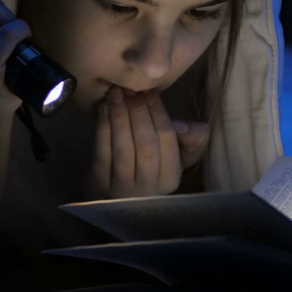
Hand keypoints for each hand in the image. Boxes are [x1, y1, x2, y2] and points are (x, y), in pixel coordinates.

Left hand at [89, 87, 209, 198]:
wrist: (120, 201)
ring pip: (123, 147)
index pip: (167, 140)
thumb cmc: (154, 171)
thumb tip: (181, 124)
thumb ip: (191, 138)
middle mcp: (148, 186)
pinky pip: (102, 152)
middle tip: (130, 89)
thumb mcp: (180, 158)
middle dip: (138, 112)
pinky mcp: (99, 184)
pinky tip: (103, 108)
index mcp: (171, 178)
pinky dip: (103, 127)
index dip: (158, 113)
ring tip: (115, 94)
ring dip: (119, 116)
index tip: (150, 91)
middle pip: (146, 144)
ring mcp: (122, 187)